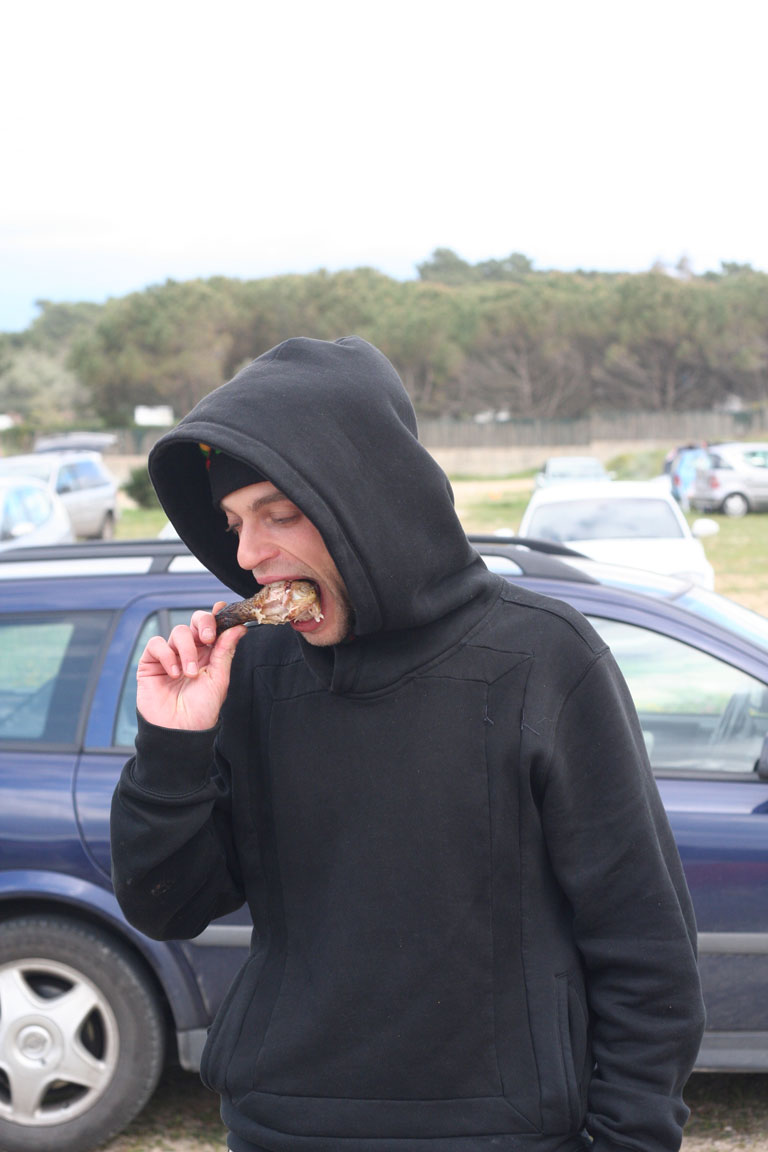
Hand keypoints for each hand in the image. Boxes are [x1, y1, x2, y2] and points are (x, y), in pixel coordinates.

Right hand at [136, 603, 245, 730]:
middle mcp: (191, 652)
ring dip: (186, 650)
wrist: (179, 732)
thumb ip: (225, 651)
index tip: (223, 610)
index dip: (218, 616)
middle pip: (195, 622)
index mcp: (210, 654)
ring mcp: (170, 656)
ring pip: (178, 632)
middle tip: (208, 638)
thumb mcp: (219, 680)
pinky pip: (157, 644)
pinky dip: (166, 655)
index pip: (213, 627)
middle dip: (203, 624)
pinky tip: (173, 673)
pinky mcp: (151, 662)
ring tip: (189, 674)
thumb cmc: (201, 710)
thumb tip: (238, 627)